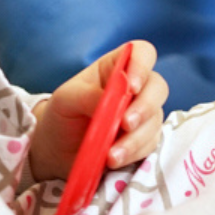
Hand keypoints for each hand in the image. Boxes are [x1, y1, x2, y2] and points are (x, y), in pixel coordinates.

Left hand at [29, 41, 168, 181]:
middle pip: (158, 88)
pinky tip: (114, 160)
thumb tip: (111, 102)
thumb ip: (88, 95)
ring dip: (135, 138)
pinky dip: (133, 153)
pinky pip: (150, 144)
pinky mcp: (144, 139)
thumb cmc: (62, 115)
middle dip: (144, 107)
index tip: (131, 87)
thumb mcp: (65, 99)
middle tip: (125, 123)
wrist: (56, 150)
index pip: (142, 54)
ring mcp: (143, 115)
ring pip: (155, 120)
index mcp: (117, 68)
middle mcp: (136, 89)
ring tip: (111, 154)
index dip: (142, 66)